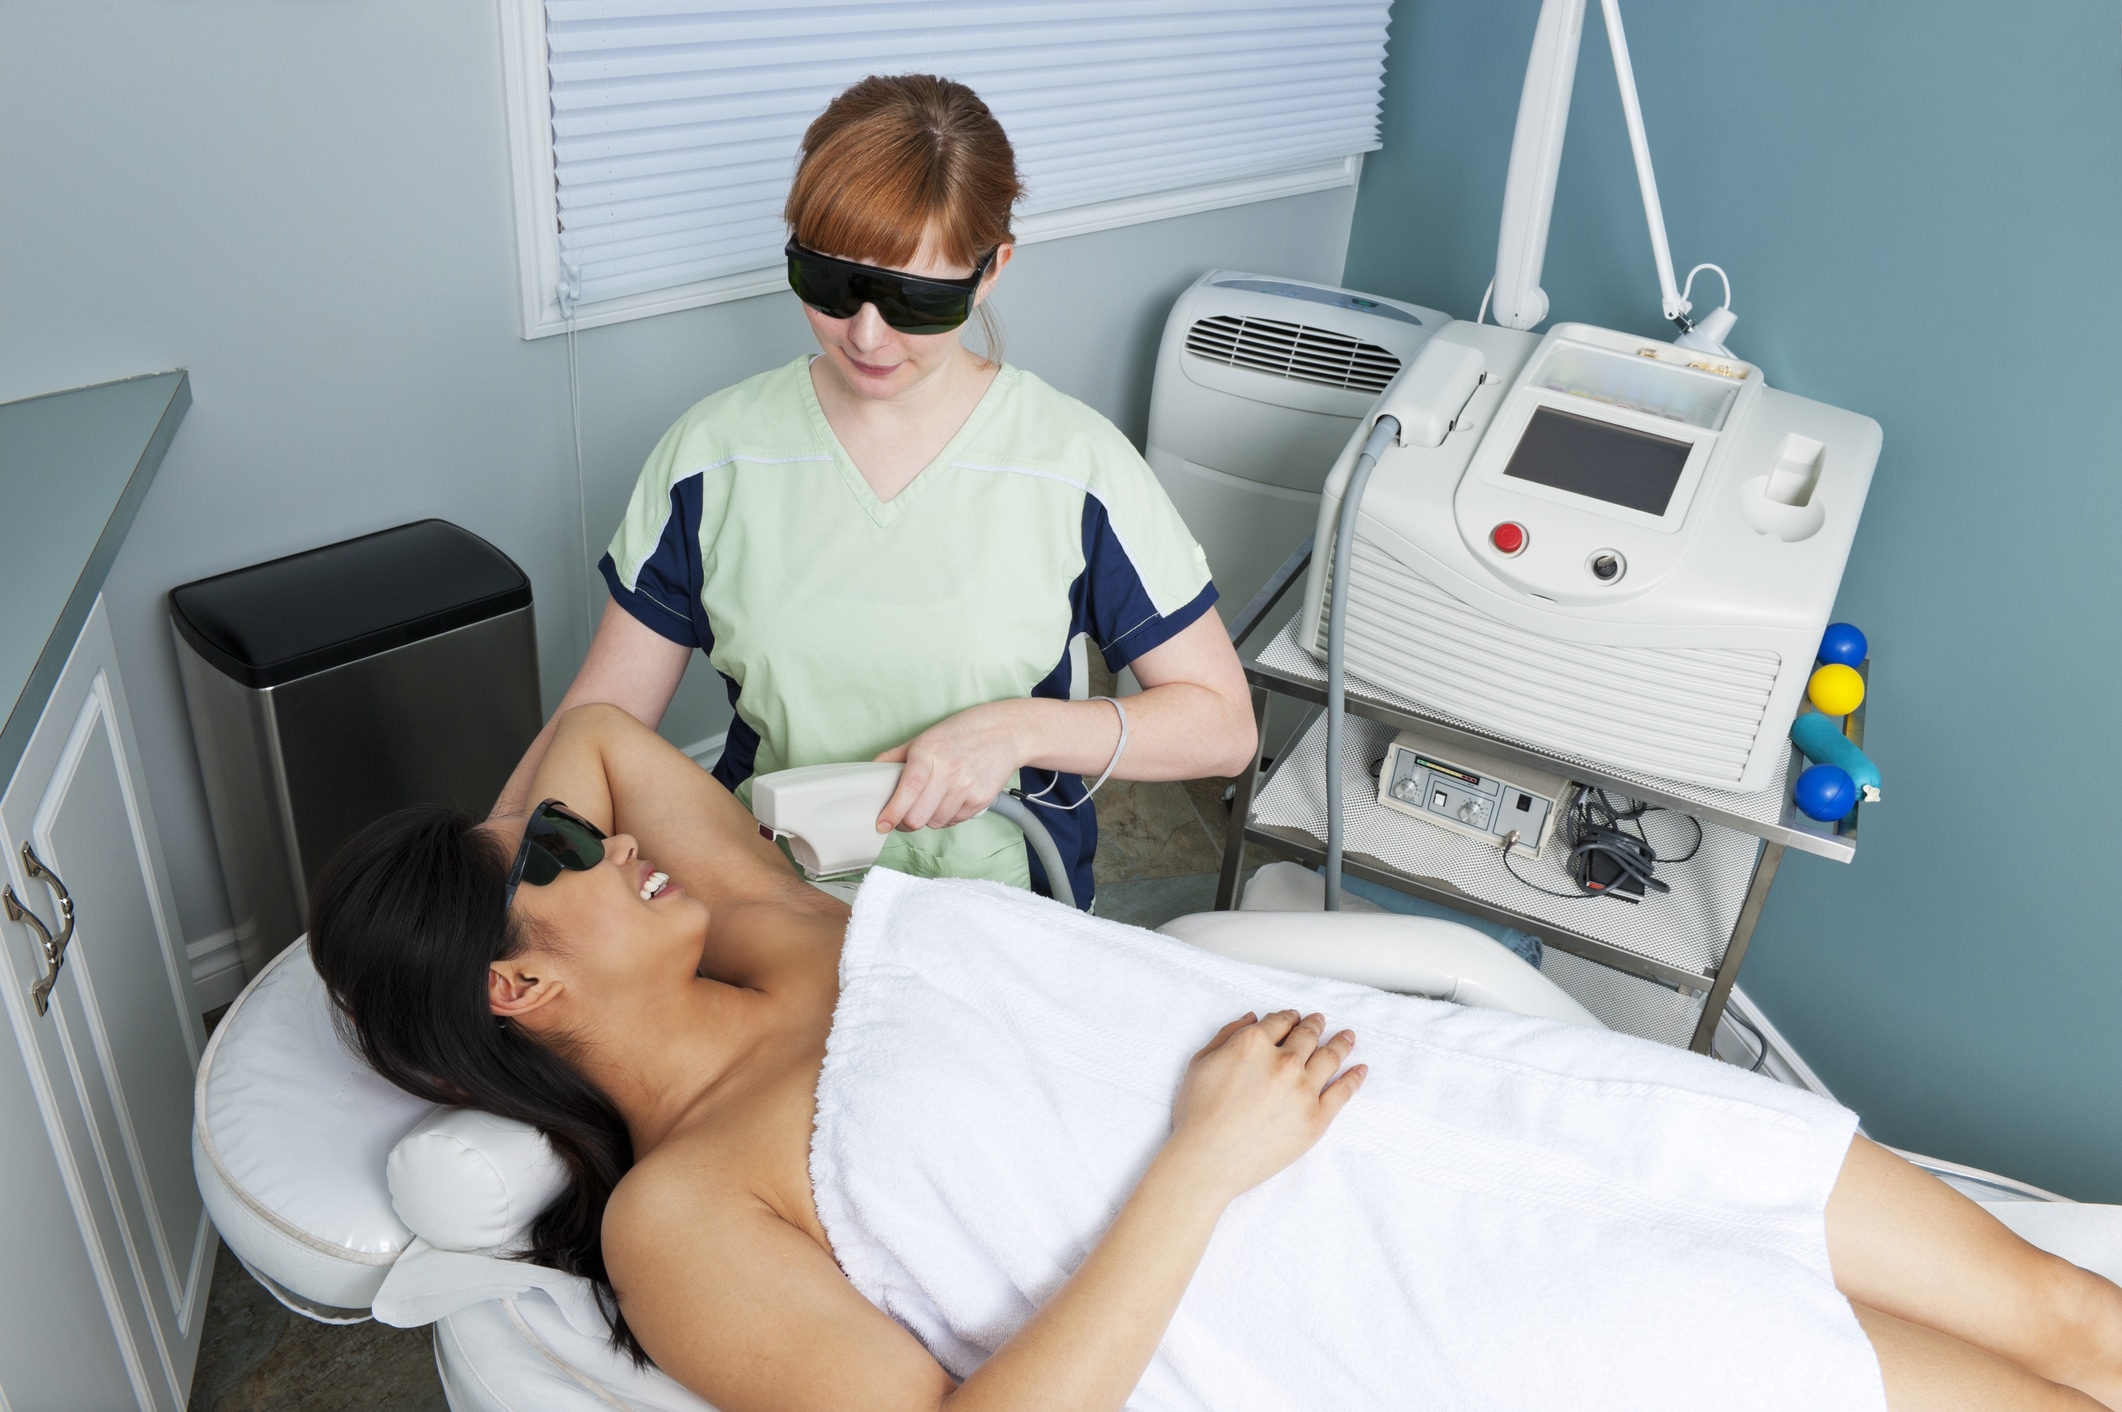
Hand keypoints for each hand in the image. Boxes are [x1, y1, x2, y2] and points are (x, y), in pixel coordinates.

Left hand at [874, 702, 1025, 832]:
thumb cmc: (963, 733)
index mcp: (929, 753)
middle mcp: (949, 772)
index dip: (892, 812)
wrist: (1007, 732)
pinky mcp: (981, 800)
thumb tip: (871, 772)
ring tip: (932, 800)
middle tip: (903, 816)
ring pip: (935, 822)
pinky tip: (951, 799)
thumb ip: (895, 756)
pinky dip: (948, 816)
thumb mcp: (925, 737)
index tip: (882, 824)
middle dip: (906, 821)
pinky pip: (955, 821)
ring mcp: (967, 788)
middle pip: (918, 817)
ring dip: (928, 818)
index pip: (908, 790)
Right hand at [1164, 1011, 1364, 1203]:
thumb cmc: (1198, 1114)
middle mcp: (1283, 1061)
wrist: (1207, 1160)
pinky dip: (1354, 1077)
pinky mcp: (1316, 1118)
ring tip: (1348, 1037)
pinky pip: (1342, 1092)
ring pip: (1330, 1057)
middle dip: (1315, 1026)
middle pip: (1307, 1036)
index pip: (1280, 1021)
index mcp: (1253, 1043)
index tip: (1295, 1018)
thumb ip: (1228, 1034)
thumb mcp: (1201, 1062)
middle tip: (1321, 1022)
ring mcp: (1303, 1090)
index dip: (1288, 1017)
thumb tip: (1251, 1018)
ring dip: (1341, 1043)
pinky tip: (1361, 1069)